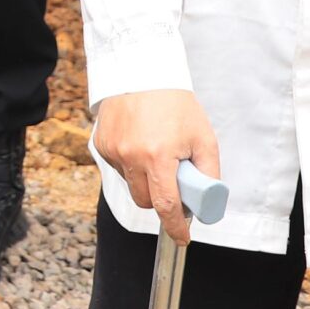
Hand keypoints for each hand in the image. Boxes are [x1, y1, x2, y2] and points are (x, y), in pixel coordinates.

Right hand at [95, 90, 220, 243]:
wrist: (143, 70)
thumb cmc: (176, 104)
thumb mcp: (204, 138)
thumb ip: (208, 174)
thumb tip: (205, 203)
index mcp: (158, 156)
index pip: (166, 206)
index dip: (176, 227)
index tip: (182, 238)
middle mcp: (131, 156)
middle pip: (145, 201)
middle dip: (160, 200)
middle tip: (172, 181)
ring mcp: (112, 149)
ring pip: (130, 184)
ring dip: (144, 180)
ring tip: (155, 152)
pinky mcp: (101, 142)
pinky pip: (118, 167)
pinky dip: (130, 164)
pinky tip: (138, 143)